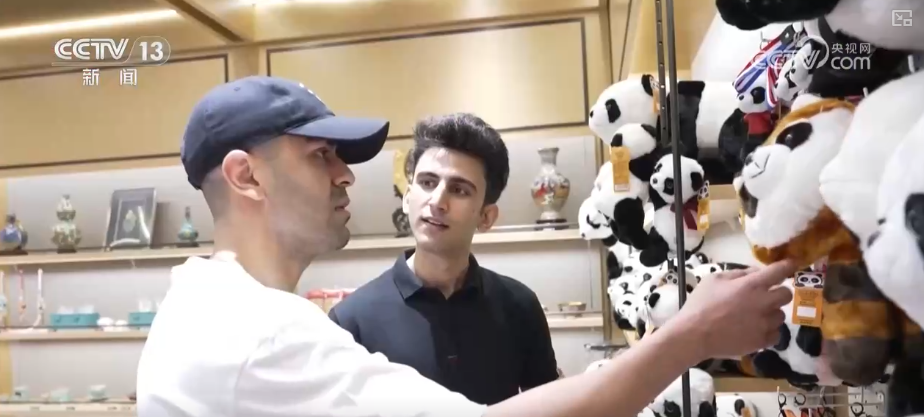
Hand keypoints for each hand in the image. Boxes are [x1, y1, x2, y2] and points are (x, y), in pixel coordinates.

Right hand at [671, 260, 796, 359]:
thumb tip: (756, 273)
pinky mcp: (763, 341)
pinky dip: (767, 331)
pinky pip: (776, 334)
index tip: (791, 264)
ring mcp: (765, 323)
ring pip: (781, 315)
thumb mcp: (714, 279)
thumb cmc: (701, 304)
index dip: (788, 265)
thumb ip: (738, 273)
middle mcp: (764, 303)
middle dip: (778, 292)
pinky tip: (754, 330)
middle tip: (764, 296)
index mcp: (752, 285)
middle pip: (787, 294)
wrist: (694, 335)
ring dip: (770, 313)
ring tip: (754, 316)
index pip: (780, 270)